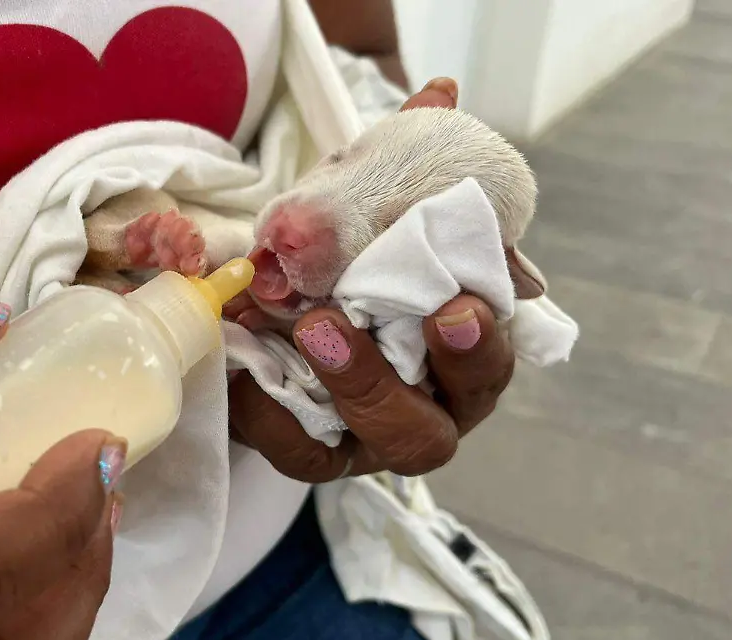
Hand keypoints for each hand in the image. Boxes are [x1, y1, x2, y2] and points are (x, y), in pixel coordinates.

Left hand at [228, 78, 512, 482]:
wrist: (305, 311)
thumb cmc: (364, 265)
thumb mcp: (382, 218)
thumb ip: (412, 167)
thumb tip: (438, 94)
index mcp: (463, 356)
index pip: (490, 364)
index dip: (478, 347)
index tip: (453, 308)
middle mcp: (428, 408)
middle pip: (427, 431)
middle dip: (379, 380)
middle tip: (328, 323)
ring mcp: (371, 439)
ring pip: (360, 450)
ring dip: (323, 396)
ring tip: (287, 335)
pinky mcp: (319, 451)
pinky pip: (300, 453)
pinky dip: (268, 415)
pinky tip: (241, 366)